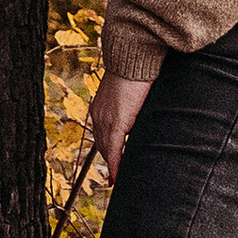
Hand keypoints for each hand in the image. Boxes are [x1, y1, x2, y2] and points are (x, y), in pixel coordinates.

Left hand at [89, 67, 152, 181]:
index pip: (102, 135)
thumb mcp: (129, 88)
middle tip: (116, 176)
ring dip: (113, 164)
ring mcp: (105, 120)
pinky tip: (117, 177)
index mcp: (100, 107)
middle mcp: (98, 115)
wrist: (132, 58)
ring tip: (120, 179)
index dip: (108, 150)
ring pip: (107, 150)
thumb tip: (139, 105)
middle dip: (110, 160)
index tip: (112, 162)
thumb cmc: (135, 68)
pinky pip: (114, 150)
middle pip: (102, 145)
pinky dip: (115, 165)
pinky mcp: (116, 123)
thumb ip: (130, 101)